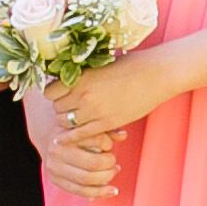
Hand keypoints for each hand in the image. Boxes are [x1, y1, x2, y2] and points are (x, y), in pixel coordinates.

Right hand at [27, 86, 121, 198]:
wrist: (50, 139)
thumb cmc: (75, 131)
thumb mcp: (88, 125)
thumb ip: (106, 129)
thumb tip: (123, 135)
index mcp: (67, 133)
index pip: (97, 140)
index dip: (108, 143)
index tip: (109, 145)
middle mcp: (58, 150)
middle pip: (94, 163)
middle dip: (109, 164)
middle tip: (113, 161)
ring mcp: (55, 167)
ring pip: (87, 179)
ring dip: (106, 178)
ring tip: (113, 172)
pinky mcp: (55, 180)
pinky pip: (80, 191)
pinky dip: (99, 193)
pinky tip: (111, 190)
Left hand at [47, 50, 178, 143]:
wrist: (157, 74)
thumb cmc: (131, 65)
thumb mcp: (100, 65)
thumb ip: (82, 74)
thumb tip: (66, 77)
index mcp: (80, 77)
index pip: (49, 92)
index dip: (53, 94)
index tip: (59, 94)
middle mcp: (84, 94)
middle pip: (56, 108)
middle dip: (60, 108)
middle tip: (69, 107)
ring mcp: (95, 110)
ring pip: (66, 123)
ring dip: (68, 121)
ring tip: (75, 118)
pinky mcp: (107, 123)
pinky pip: (81, 135)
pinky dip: (72, 137)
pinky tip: (63, 140)